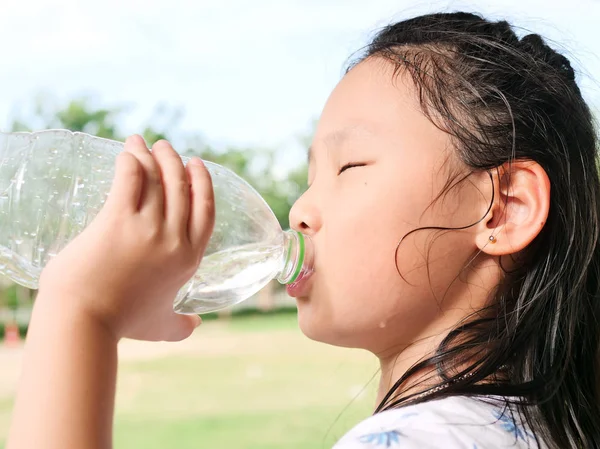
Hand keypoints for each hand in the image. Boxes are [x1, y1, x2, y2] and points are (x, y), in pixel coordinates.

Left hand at [38, 135, 214, 341]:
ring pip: (156, 179)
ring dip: (151, 155)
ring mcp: (147, 228)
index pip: (206, 210)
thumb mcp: (161, 326)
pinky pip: (130, 179)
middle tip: (165, 147)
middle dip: (175, 161)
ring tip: (141, 143)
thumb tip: (195, 327)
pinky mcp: (117, 220)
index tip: (197, 164)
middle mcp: (174, 239)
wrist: (84, 321)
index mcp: (189, 259)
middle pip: (181, 187)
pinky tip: (126, 154)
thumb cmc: (121, 323)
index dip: (203, 182)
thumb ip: (181, 326)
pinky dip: (130, 162)